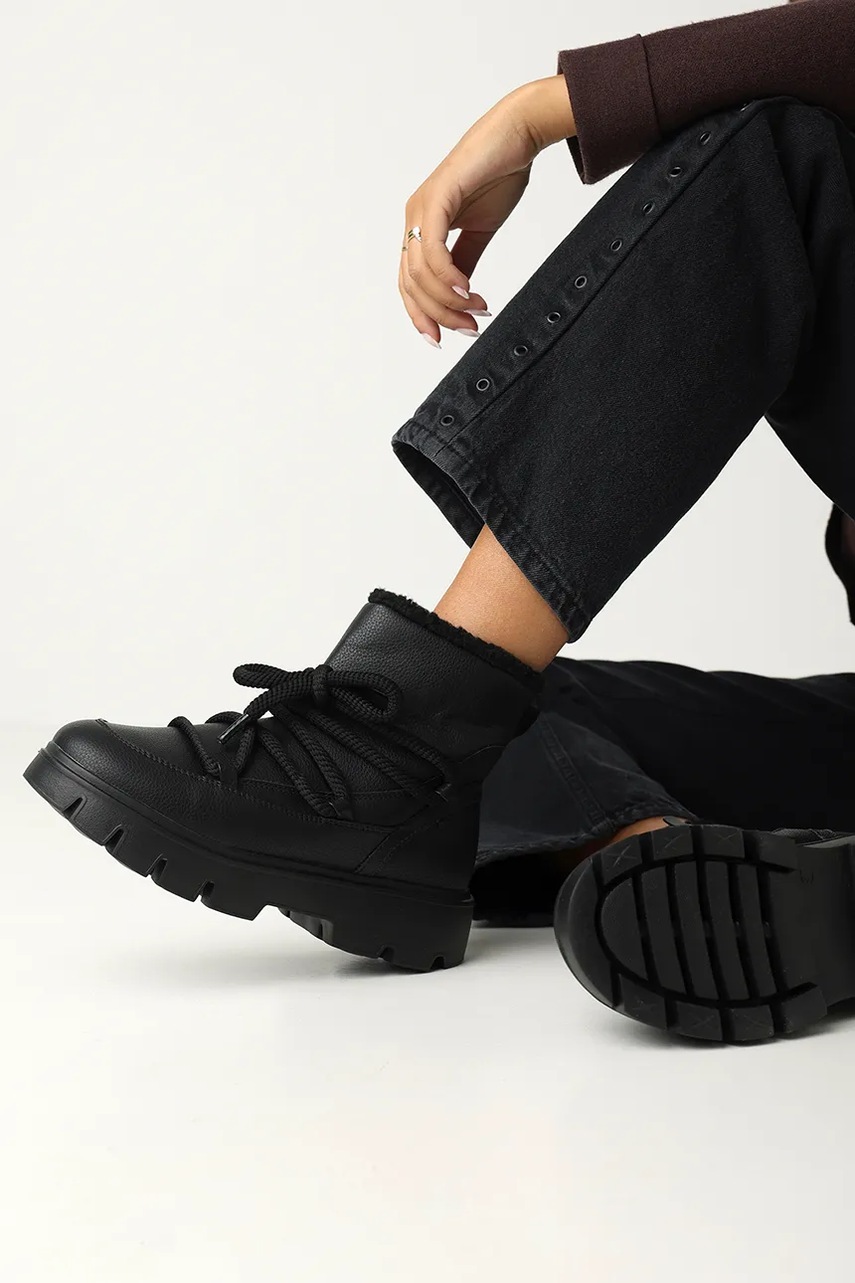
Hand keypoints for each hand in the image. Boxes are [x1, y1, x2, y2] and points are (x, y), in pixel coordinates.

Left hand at [399, 75, 575, 346]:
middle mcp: (415, 217)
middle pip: (412, 285)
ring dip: (449, 300)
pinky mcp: (437, 197)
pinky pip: (433, 249)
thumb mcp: (481, 230)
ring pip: (420, 273)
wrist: (517, 134)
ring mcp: (422, 207)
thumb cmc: (500, 174)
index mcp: (422, 227)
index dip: (422, 315)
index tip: (444, 338)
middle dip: (439, 315)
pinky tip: (466, 291)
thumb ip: (466, 262)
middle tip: (470, 328)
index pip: (410, 283)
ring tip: (477, 310)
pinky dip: (447, 276)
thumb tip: (459, 295)